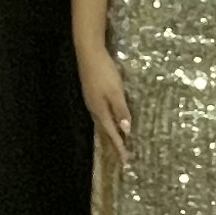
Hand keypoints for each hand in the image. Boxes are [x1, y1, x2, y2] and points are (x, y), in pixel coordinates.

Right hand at [76, 44, 132, 159]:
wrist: (88, 52)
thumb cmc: (104, 72)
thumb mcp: (116, 92)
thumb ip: (121, 111)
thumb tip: (126, 130)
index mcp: (100, 111)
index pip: (112, 134)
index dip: (120, 147)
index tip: (126, 162)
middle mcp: (94, 109)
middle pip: (106, 130)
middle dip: (115, 143)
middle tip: (124, 155)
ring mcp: (92, 101)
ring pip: (103, 122)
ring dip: (112, 132)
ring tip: (120, 141)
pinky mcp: (93, 93)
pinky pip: (102, 113)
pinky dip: (109, 121)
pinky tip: (113, 119)